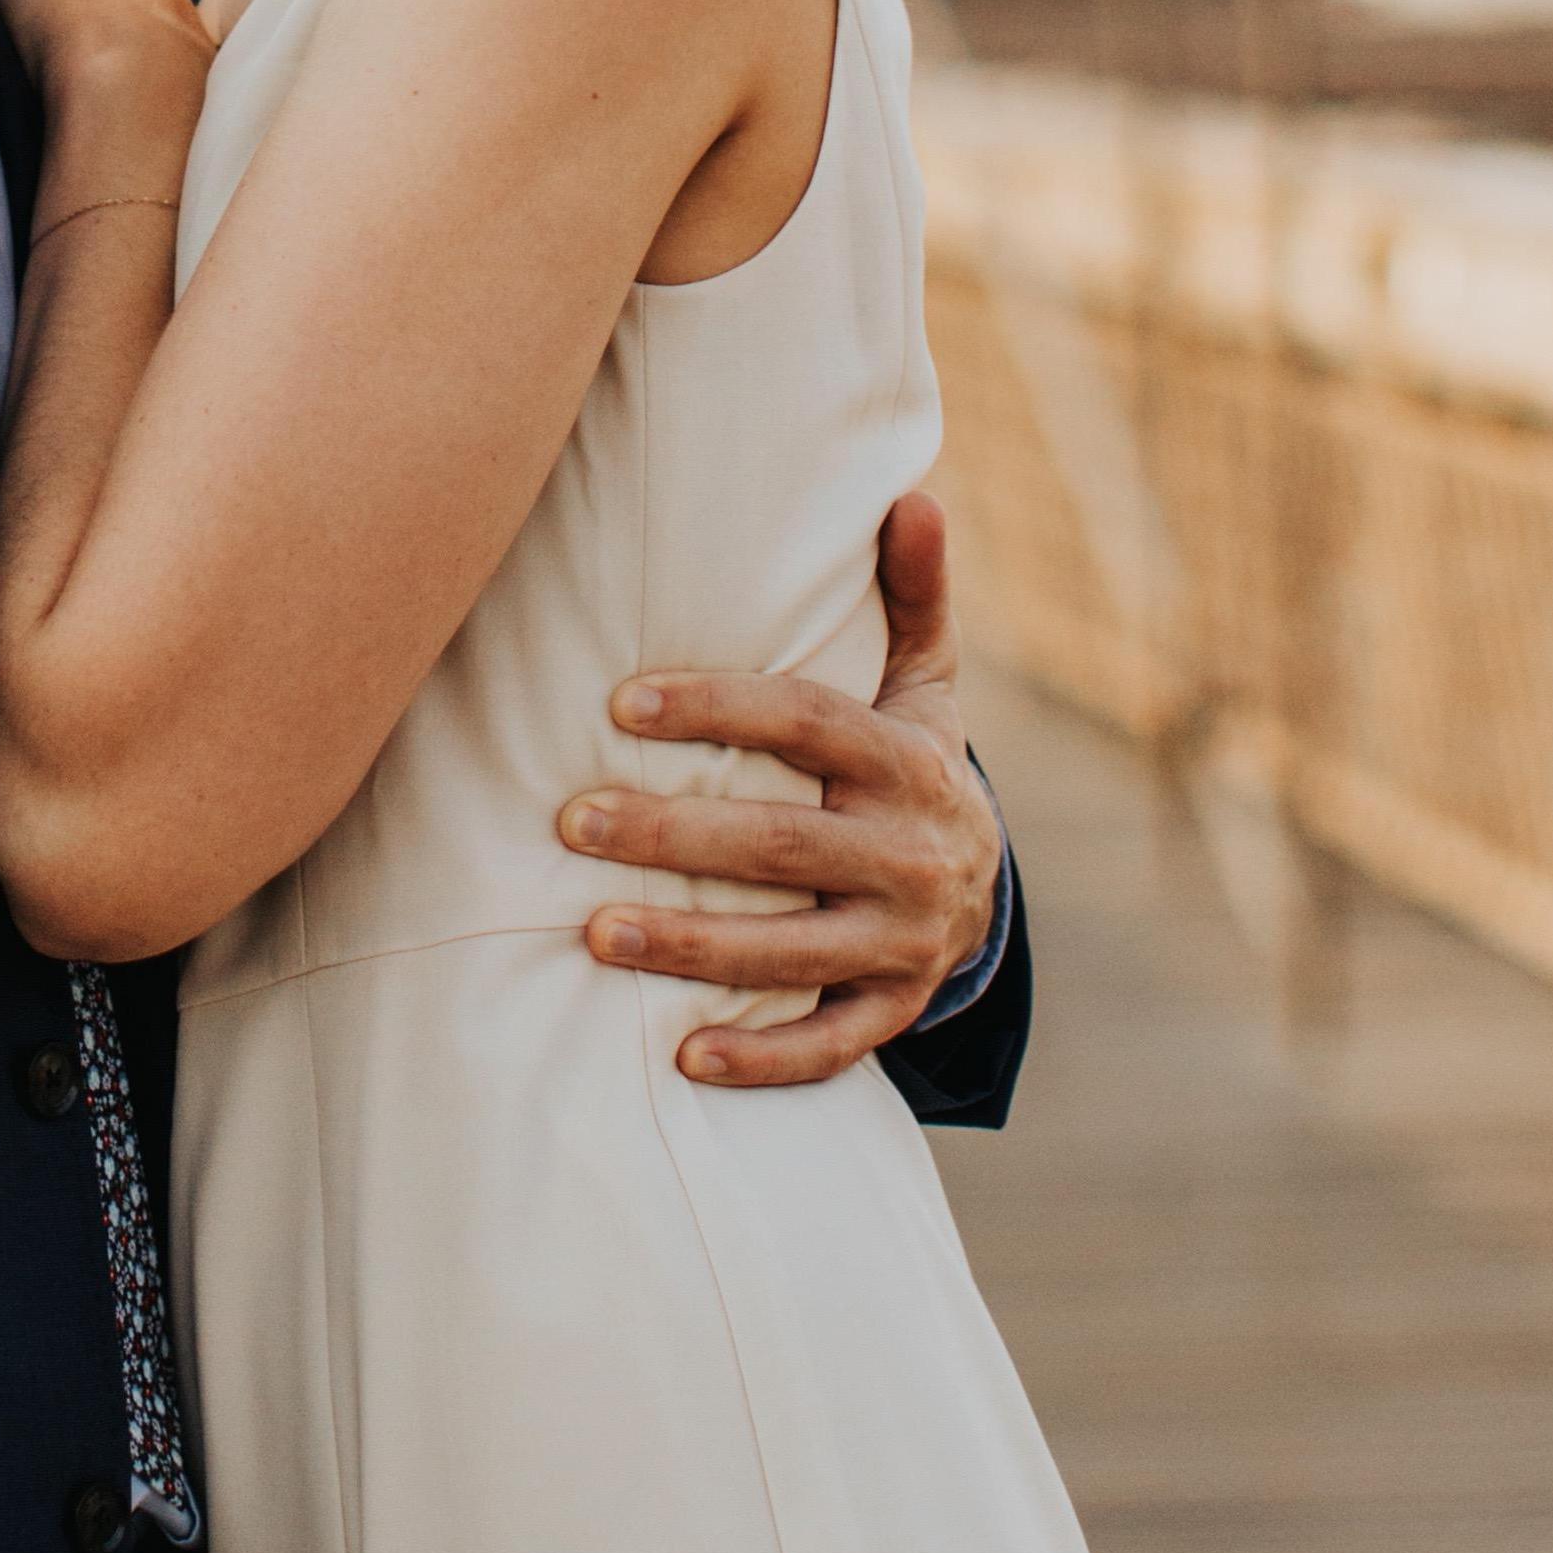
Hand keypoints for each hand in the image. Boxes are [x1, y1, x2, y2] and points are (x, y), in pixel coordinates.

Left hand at [561, 488, 1000, 1085]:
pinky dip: (762, 1058)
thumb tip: (913, 493)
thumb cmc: (909, 763)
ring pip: (791, 953)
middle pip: (782, 847)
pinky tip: (680, 1058)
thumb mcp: (924, 683)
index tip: (621, 702)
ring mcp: (903, 941)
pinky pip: (829, 1046)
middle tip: (570, 820)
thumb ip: (910, 597)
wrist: (982, 887)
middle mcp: (911, 854)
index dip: (717, 710)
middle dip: (674, 839)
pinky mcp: (891, 1008)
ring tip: (591, 935)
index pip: (808, 726)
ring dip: (691, 948)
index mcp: (907, 762)